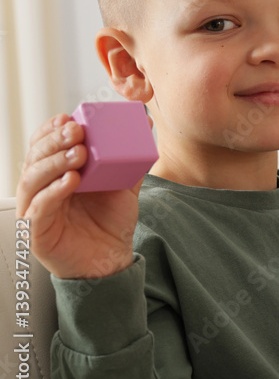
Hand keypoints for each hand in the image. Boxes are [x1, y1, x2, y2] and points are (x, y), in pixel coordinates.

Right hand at [15, 114, 145, 278]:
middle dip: (54, 142)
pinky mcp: (37, 233)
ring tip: (79, 153)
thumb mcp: (123, 184)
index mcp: (55, 174)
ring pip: (32, 180)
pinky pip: (38, 209)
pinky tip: (71, 181)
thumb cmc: (110, 222)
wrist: (112, 260)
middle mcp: (40, 189)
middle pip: (35, 158)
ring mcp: (35, 210)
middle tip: (77, 132)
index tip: (68, 118)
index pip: (43, 146)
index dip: (50, 131)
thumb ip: (130, 156)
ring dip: (54, 163)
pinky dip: (52, 192)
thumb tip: (145, 122)